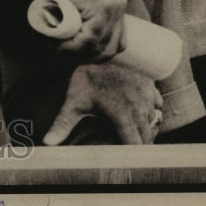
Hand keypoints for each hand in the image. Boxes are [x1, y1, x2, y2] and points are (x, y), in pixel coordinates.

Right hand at [35, 0, 127, 61]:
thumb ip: (82, 10)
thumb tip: (75, 33)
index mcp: (117, 3)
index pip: (117, 41)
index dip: (98, 54)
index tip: (76, 54)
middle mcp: (118, 6)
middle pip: (110, 48)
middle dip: (86, 58)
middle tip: (63, 53)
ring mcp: (109, 6)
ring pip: (98, 46)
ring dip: (75, 54)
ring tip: (55, 48)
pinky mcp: (97, 7)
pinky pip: (89, 39)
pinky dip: (72, 48)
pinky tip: (57, 46)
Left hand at [43, 62, 163, 144]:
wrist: (96, 49)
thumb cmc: (85, 78)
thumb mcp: (73, 103)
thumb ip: (62, 125)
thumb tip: (47, 143)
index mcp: (122, 118)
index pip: (136, 147)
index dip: (132, 154)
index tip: (125, 156)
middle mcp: (139, 109)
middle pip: (147, 136)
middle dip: (140, 143)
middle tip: (127, 144)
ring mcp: (146, 96)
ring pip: (153, 121)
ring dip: (146, 127)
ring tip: (132, 128)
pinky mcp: (149, 84)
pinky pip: (158, 104)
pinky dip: (152, 109)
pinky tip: (139, 108)